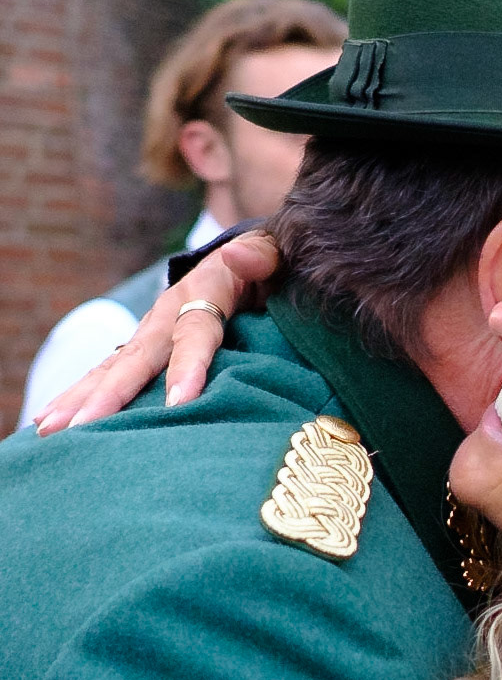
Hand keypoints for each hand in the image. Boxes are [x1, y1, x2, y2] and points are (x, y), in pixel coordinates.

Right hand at [35, 233, 280, 433]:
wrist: (251, 258)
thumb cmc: (271, 265)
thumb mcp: (276, 251)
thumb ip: (263, 256)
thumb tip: (238, 257)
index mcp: (206, 289)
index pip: (196, 331)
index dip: (188, 365)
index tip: (179, 402)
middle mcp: (169, 313)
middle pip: (138, 358)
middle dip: (109, 395)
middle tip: (81, 426)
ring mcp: (152, 332)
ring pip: (113, 368)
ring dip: (81, 399)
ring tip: (48, 428)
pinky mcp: (145, 348)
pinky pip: (110, 375)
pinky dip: (82, 397)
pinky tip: (51, 424)